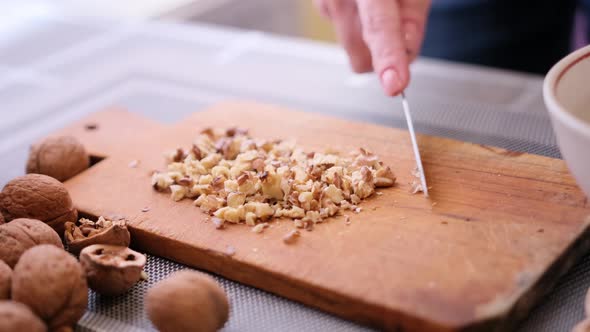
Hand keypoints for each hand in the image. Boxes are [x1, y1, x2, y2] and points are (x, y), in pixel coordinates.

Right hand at [314, 0, 430, 95]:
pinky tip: (366, 1)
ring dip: (372, 37)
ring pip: (353, 48)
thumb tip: (408, 53)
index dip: (388, 57)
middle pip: (360, 54)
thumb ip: (414, 15)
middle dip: (385, 55)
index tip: (395, 84)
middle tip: (405, 27)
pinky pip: (345, 31)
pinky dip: (360, 23)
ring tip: (384, 4)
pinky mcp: (320, 7)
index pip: (378, 25)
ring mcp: (324, 2)